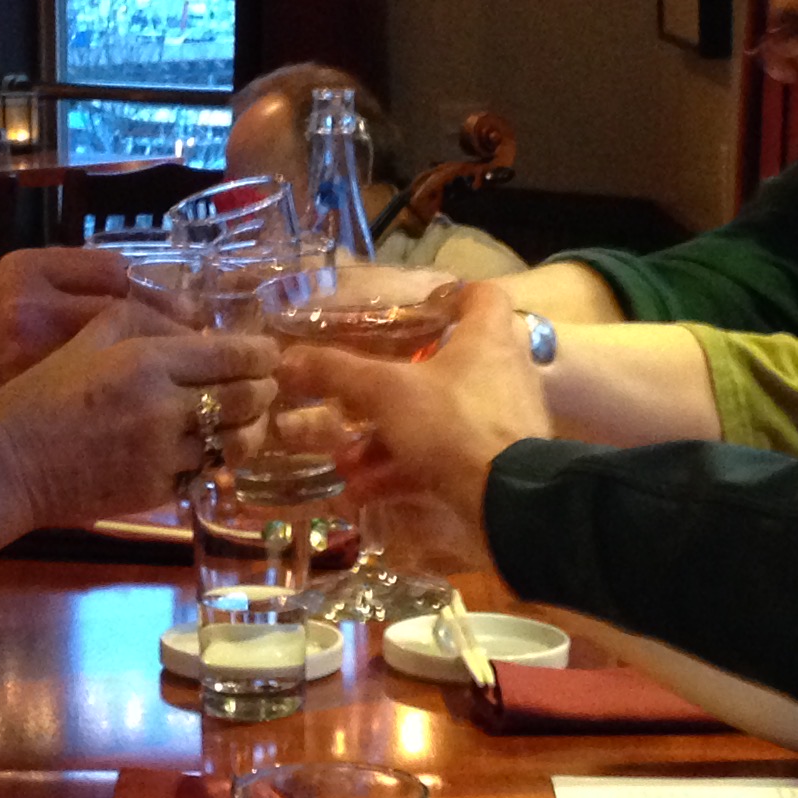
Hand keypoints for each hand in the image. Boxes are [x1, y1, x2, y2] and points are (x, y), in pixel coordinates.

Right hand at [0, 302, 280, 564]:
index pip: (231, 357)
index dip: (260, 354)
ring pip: (235, 442)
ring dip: (252, 428)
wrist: (9, 466)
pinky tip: (214, 448)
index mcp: (147, 362)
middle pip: (245, 399)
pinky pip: (206, 471)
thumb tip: (191, 324)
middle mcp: (165, 409)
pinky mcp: (159, 491)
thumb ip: (140, 318)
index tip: (269, 352)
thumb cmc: (40, 395)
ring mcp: (165, 455)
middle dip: (265, 389)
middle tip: (268, 383)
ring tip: (252, 419)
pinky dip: (217, 458)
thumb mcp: (84, 338)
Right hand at [272, 281, 547, 563]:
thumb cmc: (454, 423)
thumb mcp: (387, 392)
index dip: (449, 296)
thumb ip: (338, 373)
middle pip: (449, 362)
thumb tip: (286, 359)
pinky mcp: (497, 464)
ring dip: (388, 438)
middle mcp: (502, 372)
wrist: (510, 502)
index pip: (481, 294)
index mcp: (487, 337)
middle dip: (396, 383)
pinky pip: (444, 458)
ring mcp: (502, 421)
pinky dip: (404, 471)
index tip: (414, 309)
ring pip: (438, 418)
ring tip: (346, 460)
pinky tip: (363, 493)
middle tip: (359, 396)